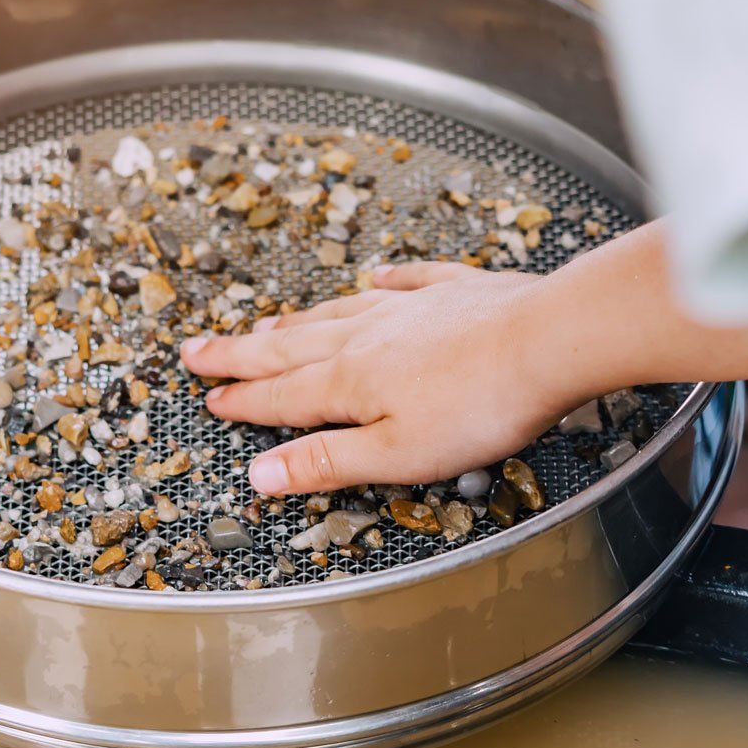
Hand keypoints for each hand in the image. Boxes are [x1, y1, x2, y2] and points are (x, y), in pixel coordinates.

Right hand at [179, 262, 599, 494]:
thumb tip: (260, 473)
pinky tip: (376, 274)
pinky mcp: (456, 291)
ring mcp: (412, 308)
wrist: (548, 339)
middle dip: (241, 353)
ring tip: (267, 324)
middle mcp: (369, 336)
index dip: (241, 400)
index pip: (281, 396)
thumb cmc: (481, 405)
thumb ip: (327, 461)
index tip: (208, 397)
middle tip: (198, 349)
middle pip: (291, 347)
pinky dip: (386, 279)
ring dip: (298, 322)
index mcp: (351, 382)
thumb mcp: (396, 454)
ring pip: (338, 311)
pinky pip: (409, 280)